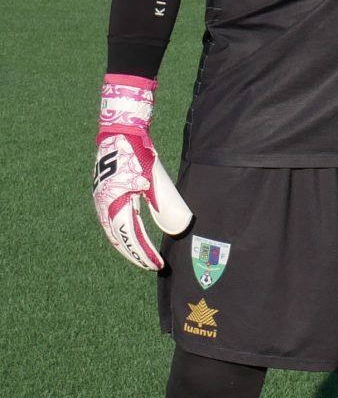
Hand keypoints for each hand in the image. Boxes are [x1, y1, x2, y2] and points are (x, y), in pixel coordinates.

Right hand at [93, 74, 191, 270]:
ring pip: (113, 231)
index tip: (157, 264)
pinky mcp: (104, 194)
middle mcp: (104, 203)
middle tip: (152, 265)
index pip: (131, 235)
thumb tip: (175, 226)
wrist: (120, 132)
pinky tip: (129, 240)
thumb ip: (163, 201)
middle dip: (135, 253)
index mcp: (115, 201)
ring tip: (142, 258)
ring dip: (127, 245)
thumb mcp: (154, 176)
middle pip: (119, 237)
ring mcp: (101, 199)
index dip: (144, 252)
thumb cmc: (138, 152)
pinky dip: (120, 233)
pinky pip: (111, 221)